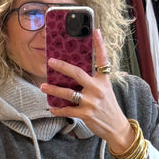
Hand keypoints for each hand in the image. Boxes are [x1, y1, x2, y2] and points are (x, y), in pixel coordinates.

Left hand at [41, 29, 135, 152]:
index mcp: (103, 80)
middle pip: (77, 74)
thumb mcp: (106, 90)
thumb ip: (94, 81)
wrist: (116, 127)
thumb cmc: (108, 107)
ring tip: (42, 86)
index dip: (100, 45)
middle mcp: (97, 89)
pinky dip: (58, 110)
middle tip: (50, 61)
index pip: (103, 59)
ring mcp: (91, 102)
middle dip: (62, 67)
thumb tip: (75, 75)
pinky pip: (68, 110)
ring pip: (68, 93)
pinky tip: (51, 108)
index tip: (96, 31)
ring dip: (53, 90)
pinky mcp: (86, 114)